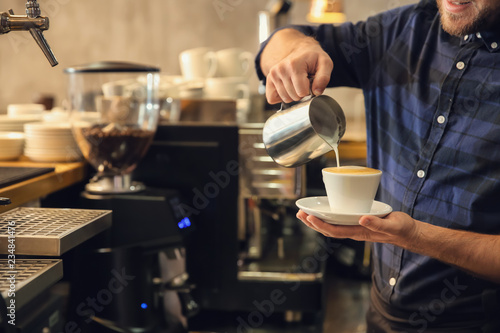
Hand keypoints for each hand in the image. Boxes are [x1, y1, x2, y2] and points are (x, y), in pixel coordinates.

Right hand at [260, 29, 332, 103]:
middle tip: (304, 81)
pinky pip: (272, 98)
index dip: (309, 90)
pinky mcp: (269, 79)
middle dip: (301, 93)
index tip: (310, 81)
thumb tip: (316, 92)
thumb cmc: (312, 58)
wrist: (300, 50)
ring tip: (296, 83)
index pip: (302, 92)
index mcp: (293, 65)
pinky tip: (288, 87)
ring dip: (293, 95)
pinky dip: (281, 97)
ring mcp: (273, 74)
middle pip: (293, 97)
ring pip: (285, 99)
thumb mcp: (325, 63)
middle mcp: (280, 69)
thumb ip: (324, 78)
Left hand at [296, 210, 418, 247]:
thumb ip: (378, 224)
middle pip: (328, 230)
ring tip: (304, 213)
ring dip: (317, 221)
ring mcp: (356, 228)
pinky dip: (328, 217)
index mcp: (360, 232)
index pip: (335, 231)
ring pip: (332, 227)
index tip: (309, 218)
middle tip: (299, 213)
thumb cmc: (401, 229)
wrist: (408, 232)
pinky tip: (323, 212)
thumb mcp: (392, 225)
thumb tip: (362, 219)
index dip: (320, 225)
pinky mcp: (358, 222)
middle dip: (313, 223)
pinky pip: (339, 222)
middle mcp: (355, 231)